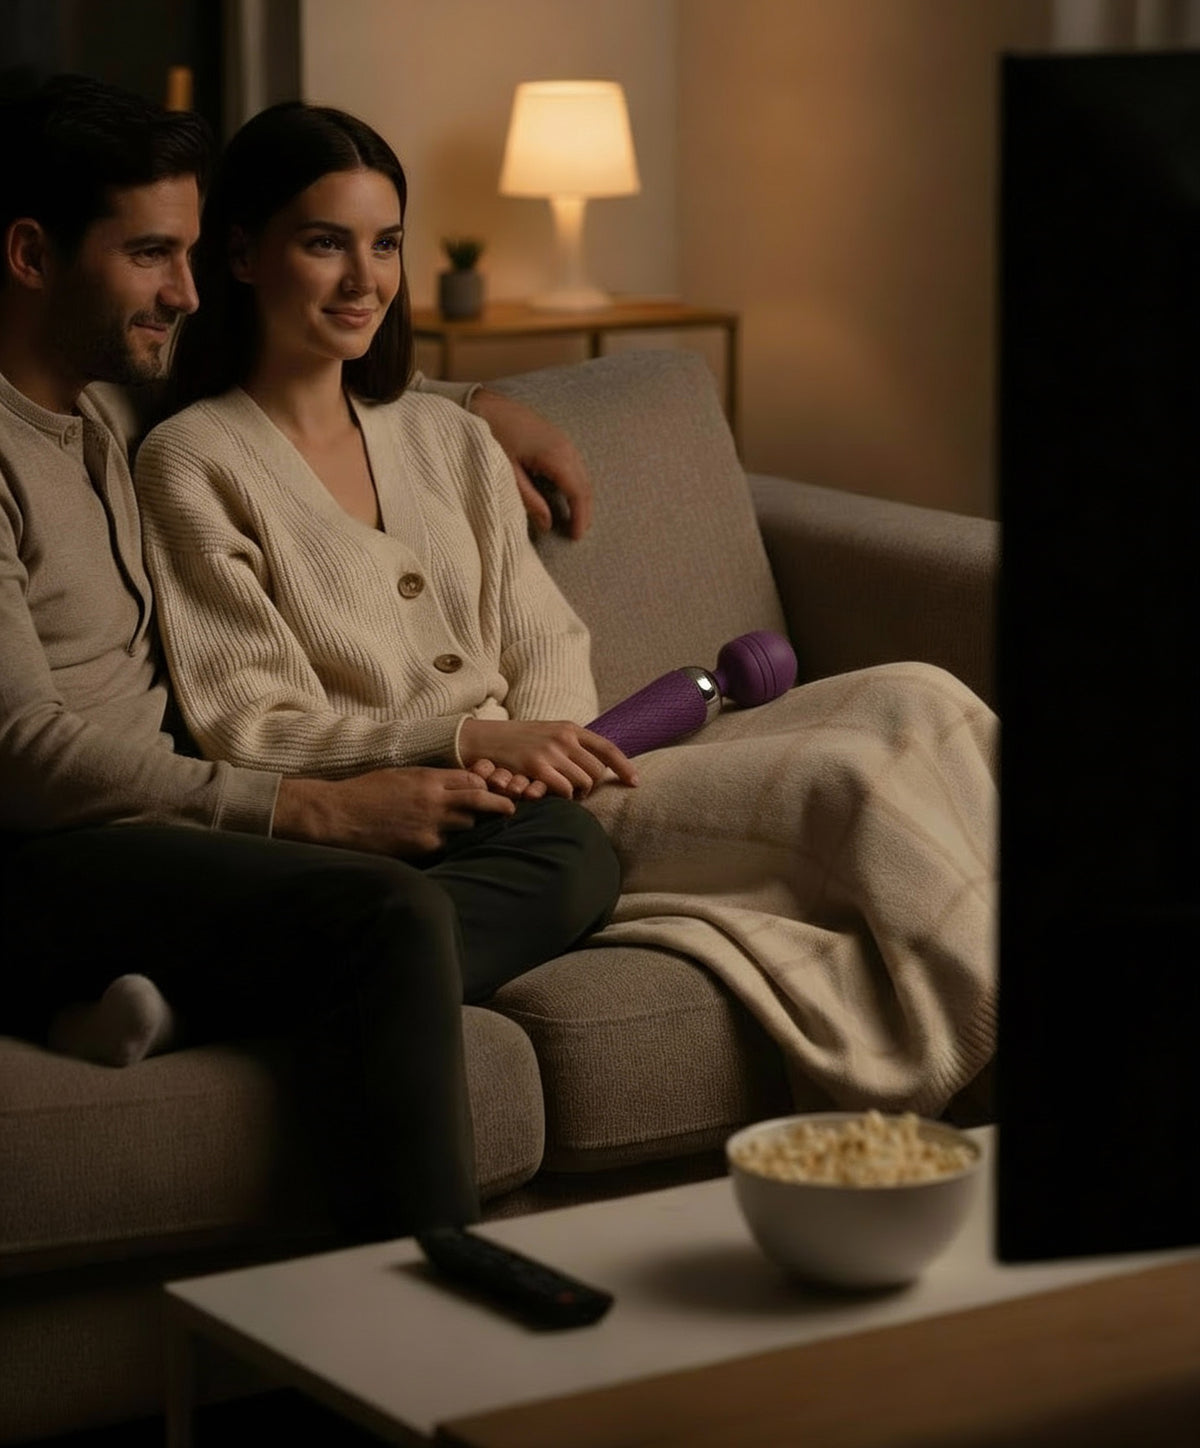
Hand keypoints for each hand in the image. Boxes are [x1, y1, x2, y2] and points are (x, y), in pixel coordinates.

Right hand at [274, 767, 514, 857]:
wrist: (337, 815)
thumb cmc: (366, 792)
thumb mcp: (401, 775)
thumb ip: (430, 779)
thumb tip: (455, 784)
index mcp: (429, 778)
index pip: (473, 780)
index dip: (485, 786)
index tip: (492, 790)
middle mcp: (435, 801)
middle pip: (480, 804)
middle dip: (497, 807)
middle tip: (511, 809)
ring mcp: (430, 826)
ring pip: (465, 827)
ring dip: (465, 827)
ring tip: (460, 827)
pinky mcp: (422, 847)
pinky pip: (444, 845)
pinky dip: (443, 842)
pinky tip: (433, 840)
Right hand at [459, 719, 636, 799]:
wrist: (482, 738)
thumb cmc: (516, 741)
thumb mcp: (548, 733)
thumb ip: (571, 744)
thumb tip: (597, 761)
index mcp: (569, 728)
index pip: (607, 748)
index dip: (625, 766)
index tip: (635, 782)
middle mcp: (564, 738)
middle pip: (597, 771)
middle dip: (592, 786)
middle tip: (579, 793)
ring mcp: (550, 751)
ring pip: (583, 782)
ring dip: (577, 794)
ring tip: (565, 795)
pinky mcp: (536, 766)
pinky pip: (564, 789)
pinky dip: (563, 798)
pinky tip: (552, 796)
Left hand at [469, 387, 592, 537]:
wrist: (484, 403)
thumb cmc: (491, 435)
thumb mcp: (506, 472)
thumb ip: (528, 499)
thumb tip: (547, 524)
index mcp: (555, 455)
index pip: (578, 492)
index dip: (580, 517)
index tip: (576, 538)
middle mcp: (565, 446)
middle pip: (585, 484)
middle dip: (584, 511)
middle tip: (578, 534)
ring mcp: (563, 439)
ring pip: (582, 474)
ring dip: (581, 498)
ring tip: (574, 519)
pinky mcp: (557, 437)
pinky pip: (574, 465)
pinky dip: (575, 484)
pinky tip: (566, 496)